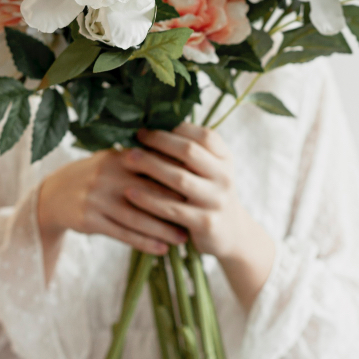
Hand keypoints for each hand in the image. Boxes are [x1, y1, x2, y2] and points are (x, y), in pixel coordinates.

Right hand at [37, 150, 188, 280]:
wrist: (54, 195)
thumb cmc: (97, 177)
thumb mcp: (114, 161)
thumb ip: (143, 161)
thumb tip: (186, 164)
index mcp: (118, 156)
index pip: (154, 165)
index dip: (178, 178)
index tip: (201, 189)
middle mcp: (107, 174)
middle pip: (148, 192)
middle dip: (175, 206)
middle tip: (199, 216)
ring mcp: (96, 197)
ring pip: (137, 217)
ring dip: (162, 229)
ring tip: (183, 238)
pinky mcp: (89, 218)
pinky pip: (122, 233)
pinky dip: (144, 242)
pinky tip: (161, 249)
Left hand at [122, 123, 275, 310]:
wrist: (230, 233)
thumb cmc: (208, 194)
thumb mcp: (209, 170)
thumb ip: (191, 152)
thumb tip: (153, 125)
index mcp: (225, 159)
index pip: (203, 135)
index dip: (175, 128)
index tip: (149, 126)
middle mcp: (224, 177)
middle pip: (189, 151)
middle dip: (159, 142)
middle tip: (135, 138)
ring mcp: (216, 200)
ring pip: (179, 178)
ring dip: (150, 166)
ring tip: (127, 158)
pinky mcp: (205, 223)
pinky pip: (171, 208)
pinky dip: (148, 199)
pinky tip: (130, 192)